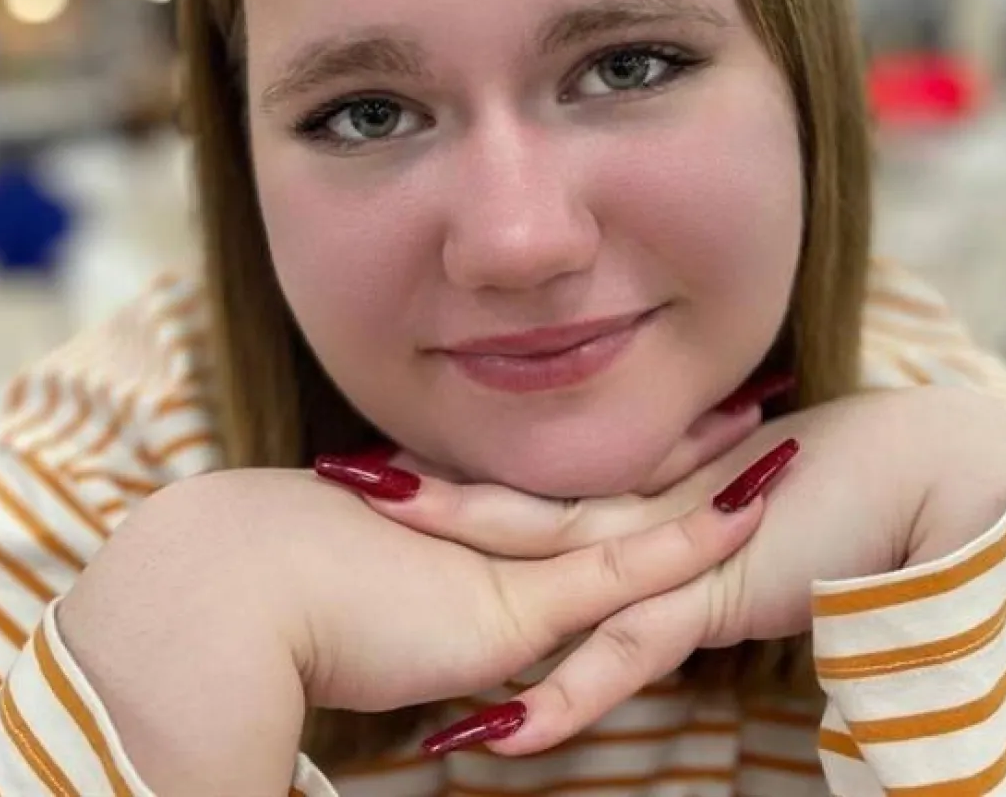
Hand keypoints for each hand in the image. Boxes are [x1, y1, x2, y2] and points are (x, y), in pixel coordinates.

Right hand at [58, 442, 786, 794]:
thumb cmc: (282, 600)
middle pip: (618, 481)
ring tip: (773, 438)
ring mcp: (517, 562)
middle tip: (747, 394)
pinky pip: (627, 577)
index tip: (681, 414)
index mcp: (485, 528)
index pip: (578, 487)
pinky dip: (692, 545)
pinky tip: (748, 515)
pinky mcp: (515, 607)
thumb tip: (432, 611)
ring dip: (708, 478)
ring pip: (637, 514)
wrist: (232, 594)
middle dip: (686, 442)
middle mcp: (509, 532)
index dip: (635, 451)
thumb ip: (423, 601)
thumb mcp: (376, 596)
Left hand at [325, 385, 1005, 754]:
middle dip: (424, 494)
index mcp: (634, 496)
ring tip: (374, 530)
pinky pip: (621, 656)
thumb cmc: (826, 493)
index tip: (389, 467)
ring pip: (541, 559)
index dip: (457, 480)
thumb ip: (672, 534)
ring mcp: (665, 552)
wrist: (910, 475)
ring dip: (454, 556)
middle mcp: (636, 513)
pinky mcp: (709, 597)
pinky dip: (560, 698)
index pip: (528, 492)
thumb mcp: (726, 517)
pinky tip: (495, 734)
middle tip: (340, 470)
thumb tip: (644, 542)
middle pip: (509, 504)